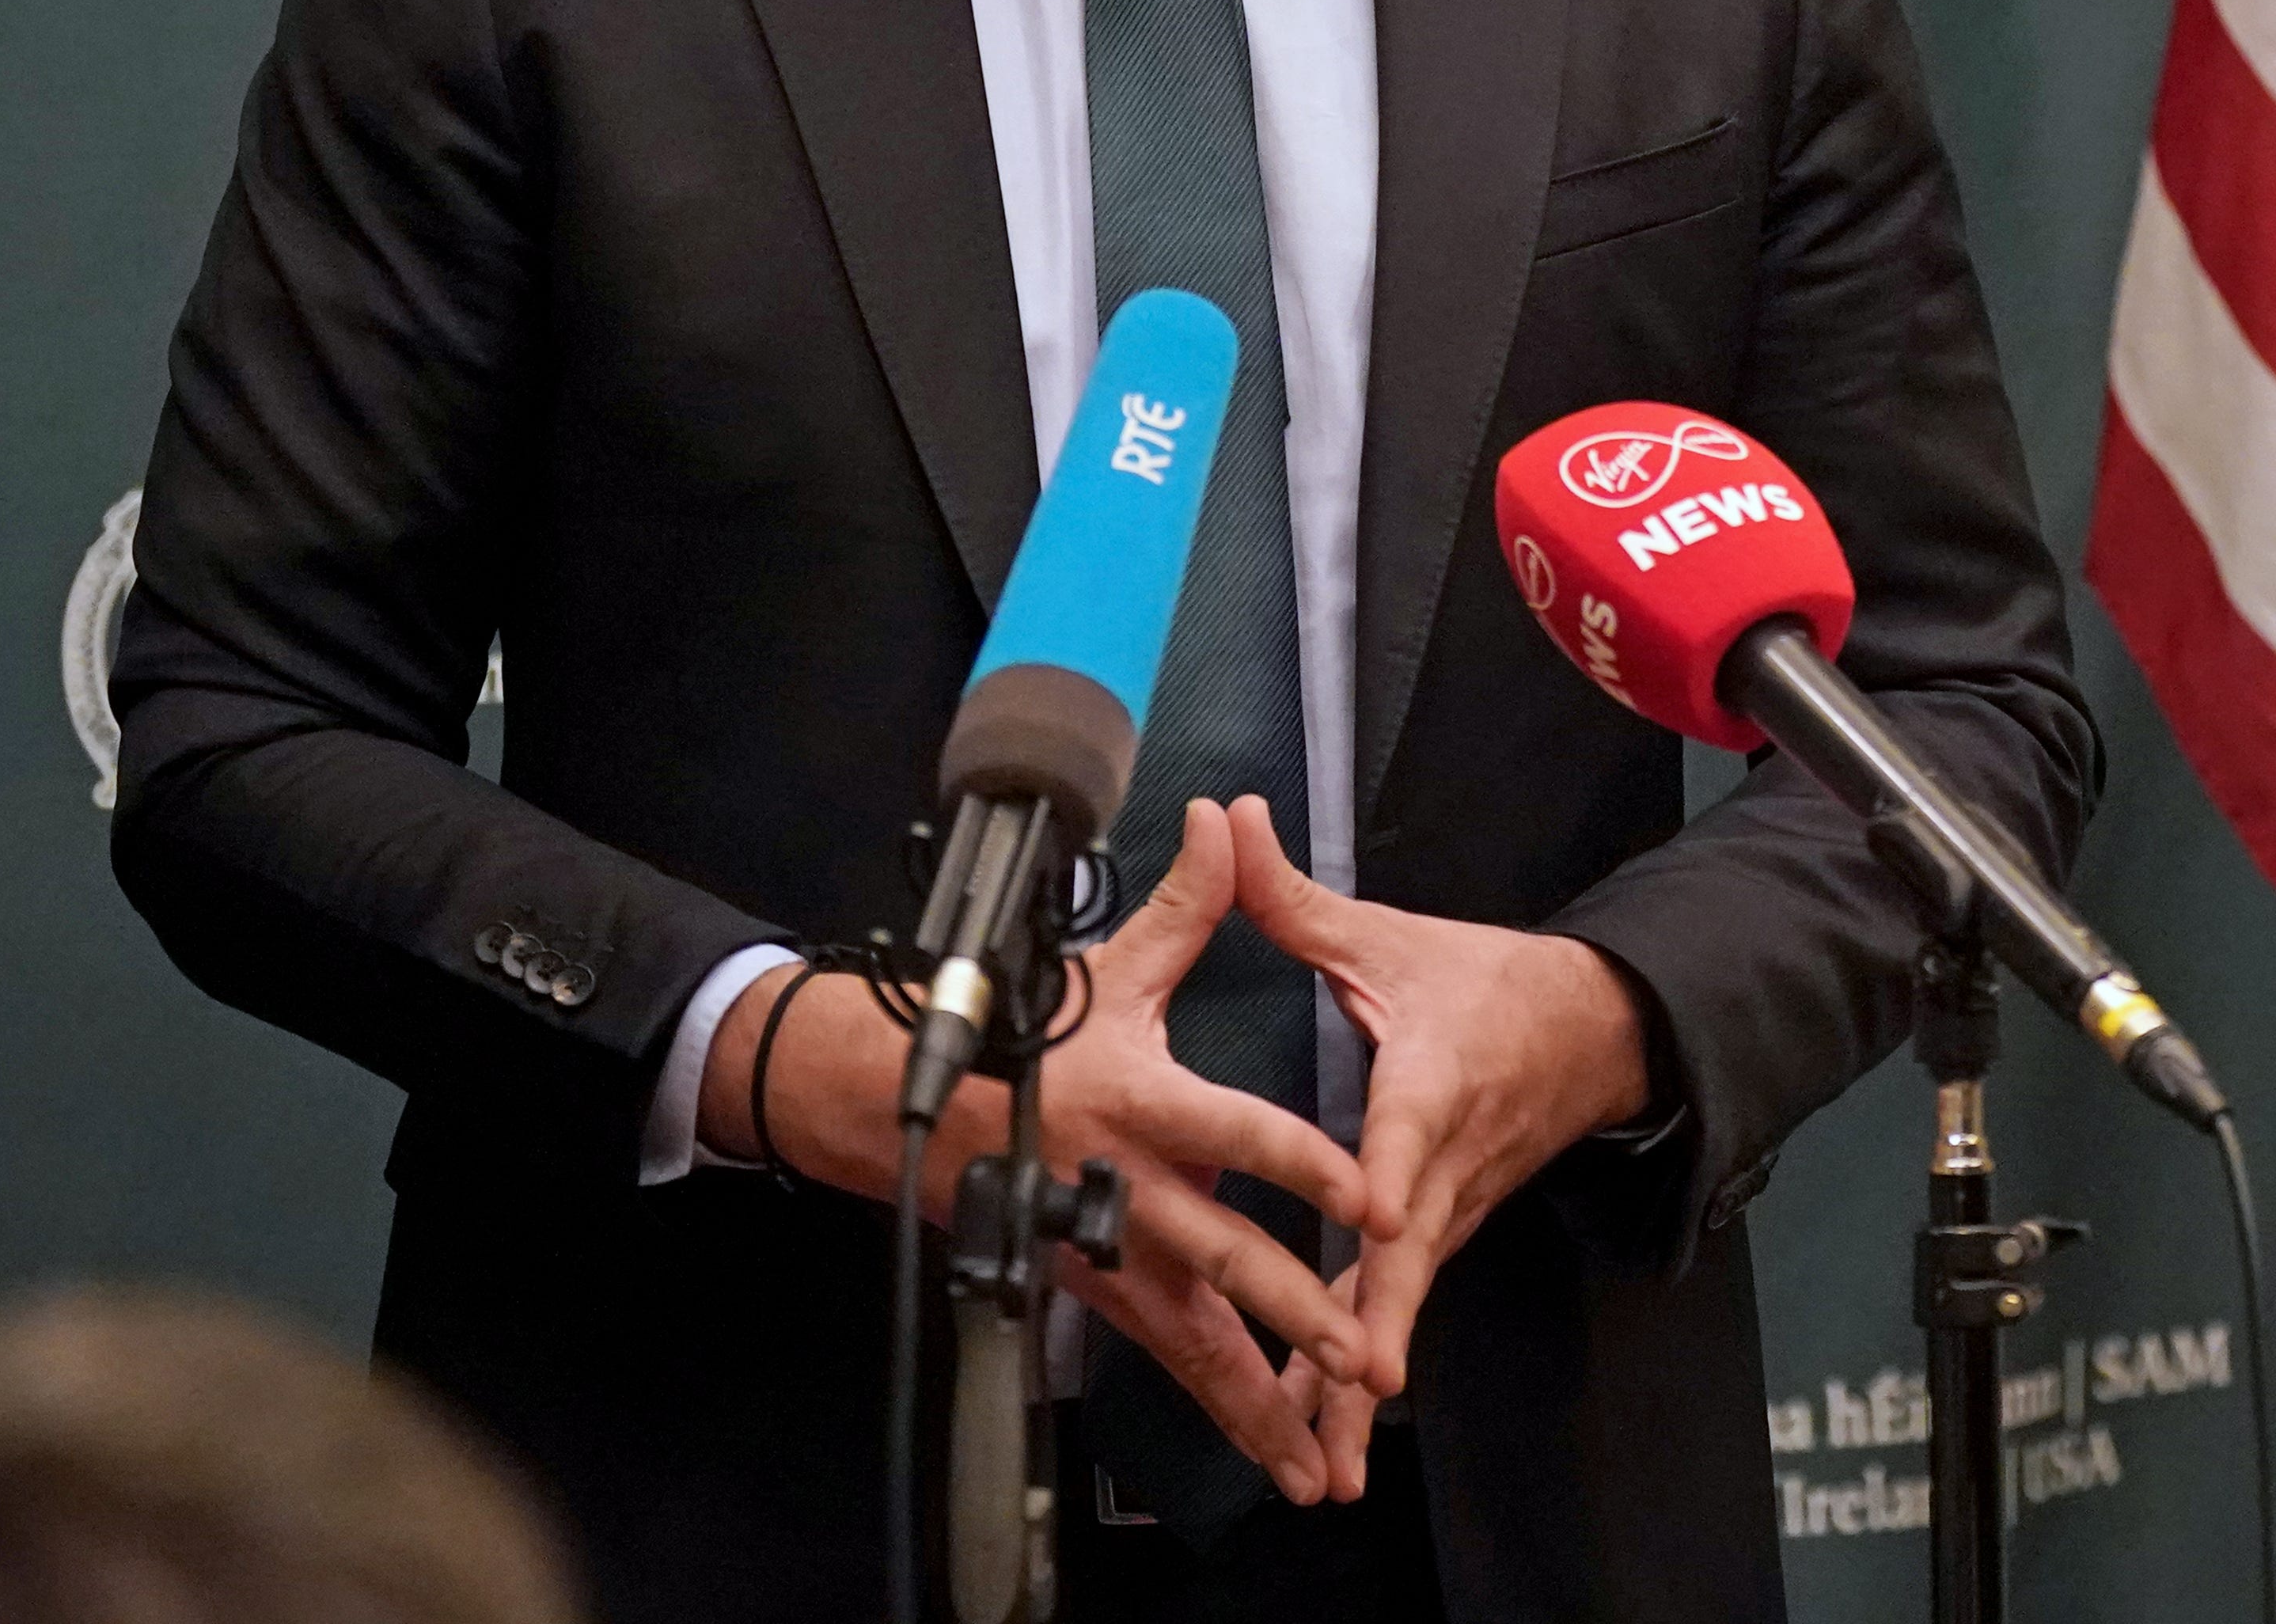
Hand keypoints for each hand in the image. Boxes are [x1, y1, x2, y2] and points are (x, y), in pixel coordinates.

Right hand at [707, 802, 1375, 1497]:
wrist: (907, 1107)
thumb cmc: (1023, 1035)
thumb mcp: (1107, 967)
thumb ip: (1190, 904)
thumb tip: (1229, 820)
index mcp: (1139, 1103)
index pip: (1236, 1132)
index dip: (1302, 1163)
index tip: (1368, 1195)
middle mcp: (1125, 1190)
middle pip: (1222, 1261)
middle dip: (1293, 1312)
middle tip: (1361, 1349)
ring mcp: (1109, 1255)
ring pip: (1193, 1340)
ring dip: (1257, 1398)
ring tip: (1319, 1455)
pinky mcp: (1101, 1293)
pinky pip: (1173, 1360)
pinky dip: (1226, 1410)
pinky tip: (1277, 1453)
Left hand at [1223, 795, 1651, 1433]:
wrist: (1596, 1032)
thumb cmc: (1486, 984)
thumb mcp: (1388, 937)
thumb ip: (1290, 896)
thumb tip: (1226, 819)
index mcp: (1431, 1082)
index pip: (1411, 1131)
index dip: (1392, 1173)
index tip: (1379, 1216)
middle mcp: (1444, 1162)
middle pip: (1409, 1252)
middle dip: (1379, 1323)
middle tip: (1357, 1386)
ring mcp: (1451, 1209)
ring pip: (1402, 1299)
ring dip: (1364, 1378)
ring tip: (1332, 1457)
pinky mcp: (1445, 1234)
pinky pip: (1399, 1306)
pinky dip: (1366, 1372)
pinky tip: (1334, 1433)